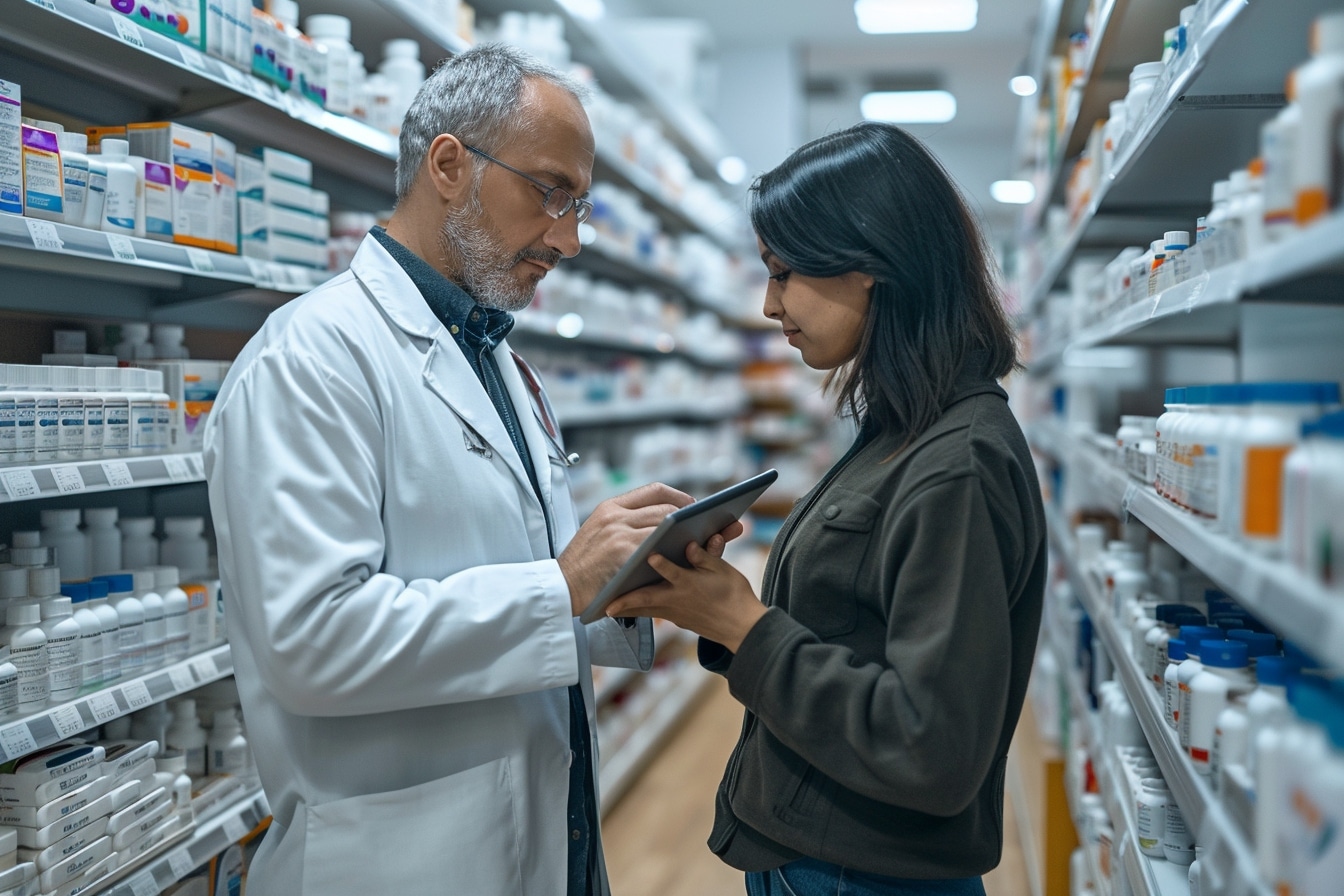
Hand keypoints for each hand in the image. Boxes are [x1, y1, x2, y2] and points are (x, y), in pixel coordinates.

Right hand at [558, 483, 692, 616]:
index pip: (654, 490)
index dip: (679, 496)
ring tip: (697, 543)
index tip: (691, 506)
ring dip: (685, 535)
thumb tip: (661, 521)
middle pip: (666, 508)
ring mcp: (620, 533)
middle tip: (700, 528)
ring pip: (666, 526)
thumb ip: (624, 522)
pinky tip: (683, 560)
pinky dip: (674, 553)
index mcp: (610, 507)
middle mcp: (615, 515)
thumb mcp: (597, 531)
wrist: (560, 587)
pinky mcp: (624, 553)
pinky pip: (659, 548)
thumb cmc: (582, 565)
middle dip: (688, 518)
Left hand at [603, 539, 766, 652]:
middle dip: (625, 601)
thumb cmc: (734, 595)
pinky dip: (641, 610)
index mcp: (691, 585)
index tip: (649, 555)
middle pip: (647, 599)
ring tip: (608, 608)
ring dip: (628, 608)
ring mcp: (676, 613)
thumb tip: (690, 545)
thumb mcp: (723, 571)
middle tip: (605, 607)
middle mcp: (679, 600)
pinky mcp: (678, 619)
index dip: (661, 564)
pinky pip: (654, 613)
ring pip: (646, 609)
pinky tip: (630, 607)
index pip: (673, 572)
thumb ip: (705, 557)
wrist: (742, 628)